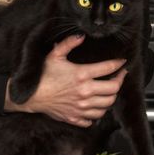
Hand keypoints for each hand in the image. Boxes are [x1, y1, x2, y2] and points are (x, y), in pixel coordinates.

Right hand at [10, 34, 126, 126]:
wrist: (31, 96)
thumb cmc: (43, 75)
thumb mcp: (54, 55)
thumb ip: (69, 43)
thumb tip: (81, 36)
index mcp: (81, 75)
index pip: (108, 68)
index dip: (118, 64)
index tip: (122, 62)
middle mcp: (85, 92)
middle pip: (113, 89)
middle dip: (119, 81)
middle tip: (120, 76)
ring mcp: (81, 107)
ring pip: (107, 105)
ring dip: (111, 97)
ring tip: (110, 91)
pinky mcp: (76, 117)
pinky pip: (94, 119)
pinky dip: (98, 113)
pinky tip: (97, 106)